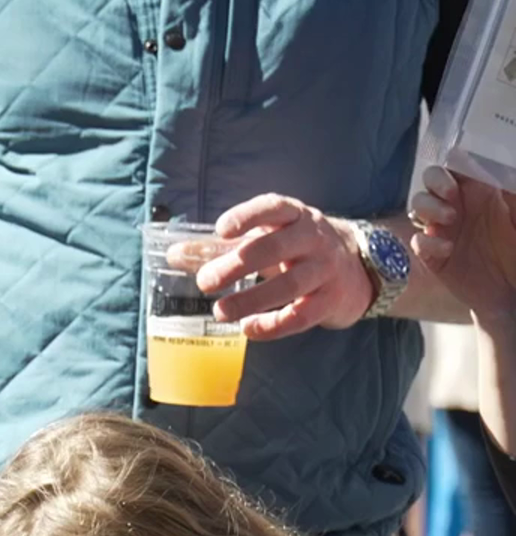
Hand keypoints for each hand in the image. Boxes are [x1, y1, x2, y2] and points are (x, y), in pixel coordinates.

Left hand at [198, 194, 373, 338]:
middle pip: (275, 248)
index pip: (273, 207)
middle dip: (237, 265)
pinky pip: (302, 315)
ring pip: (289, 284)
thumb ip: (220, 247)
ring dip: (251, 300)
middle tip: (205, 282)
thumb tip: (174, 254)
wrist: (360, 266)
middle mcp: (314, 238)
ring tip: (220, 311)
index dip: (247, 216)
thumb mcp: (266, 238)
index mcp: (294, 216)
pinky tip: (249, 328)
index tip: (221, 230)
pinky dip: (274, 325)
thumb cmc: (298, 248)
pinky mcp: (332, 300)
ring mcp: (326, 269)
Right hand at [410, 166, 515, 321]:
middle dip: (435, 182)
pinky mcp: (433, 256)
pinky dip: (427, 242)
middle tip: (450, 194)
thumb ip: (512, 191)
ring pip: (417, 206)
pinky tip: (447, 250)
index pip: (458, 166)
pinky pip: (418, 241)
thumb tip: (507, 169)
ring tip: (450, 220)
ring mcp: (443, 230)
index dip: (454, 163)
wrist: (511, 291)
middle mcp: (458, 207)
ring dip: (428, 208)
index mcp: (481, 193)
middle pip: (431, 180)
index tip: (460, 169)